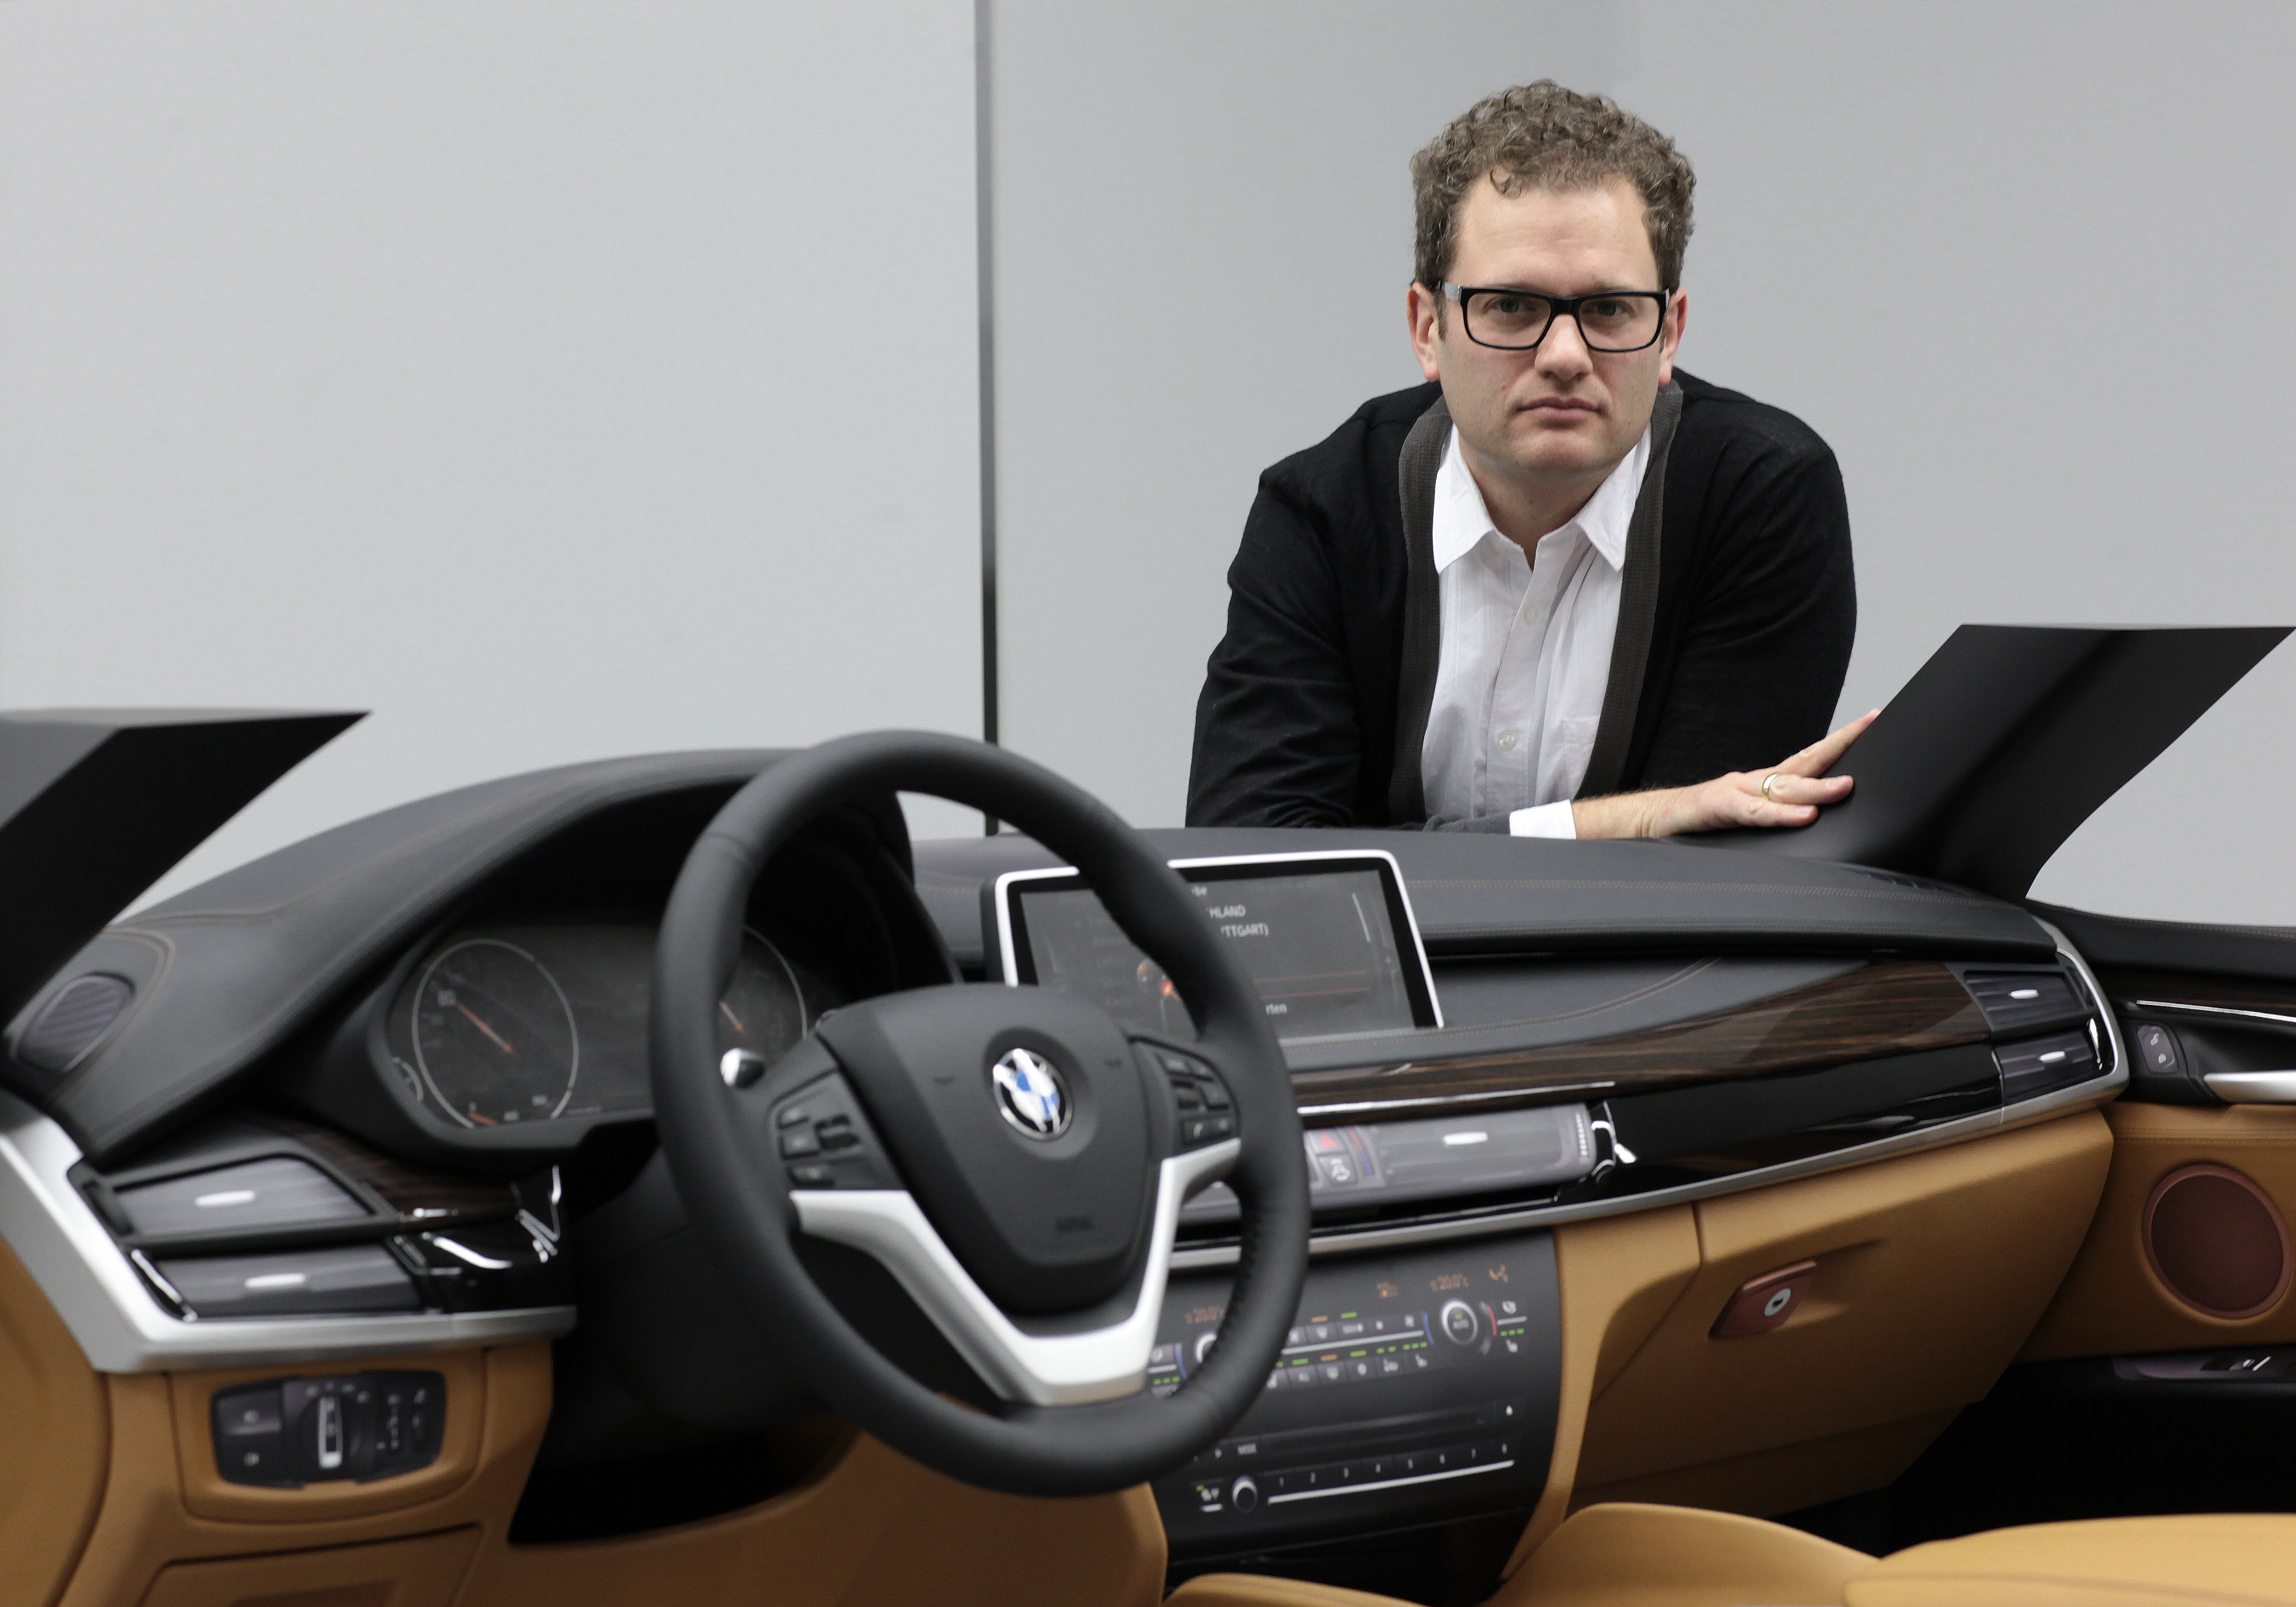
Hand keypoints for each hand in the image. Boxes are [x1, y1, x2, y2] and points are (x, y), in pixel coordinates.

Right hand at [1570, 710, 1878, 840]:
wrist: (1648, 820)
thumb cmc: (1700, 822)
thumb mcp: (1745, 818)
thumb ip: (1775, 817)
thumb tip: (1815, 823)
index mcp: (1764, 782)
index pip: (1810, 757)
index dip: (1841, 741)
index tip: (1874, 721)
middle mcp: (1753, 780)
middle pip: (1803, 762)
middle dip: (1839, 746)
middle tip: (1871, 729)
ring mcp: (1734, 792)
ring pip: (1782, 787)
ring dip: (1816, 786)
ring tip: (1847, 787)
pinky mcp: (1716, 810)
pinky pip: (1753, 813)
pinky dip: (1780, 815)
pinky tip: (1803, 815)